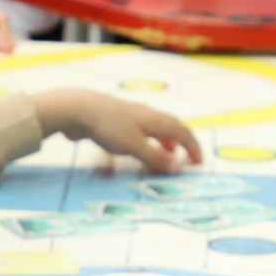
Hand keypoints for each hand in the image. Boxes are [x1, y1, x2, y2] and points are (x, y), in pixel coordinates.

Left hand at [32, 87, 203, 173]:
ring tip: (164, 153)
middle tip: (185, 156)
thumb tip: (179, 167)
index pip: (181, 131)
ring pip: (152, 128)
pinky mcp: (112, 119)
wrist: (76, 108)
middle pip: (168, 126)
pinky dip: (144, 140)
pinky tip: (134, 147)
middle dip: (179, 142)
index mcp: (153, 118)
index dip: (192, 146)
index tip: (198, 162)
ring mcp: (127, 115)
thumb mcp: (134, 146)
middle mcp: (144, 114)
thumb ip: (156, 157)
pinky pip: (136, 131)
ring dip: (162, 141)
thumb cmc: (108, 127)